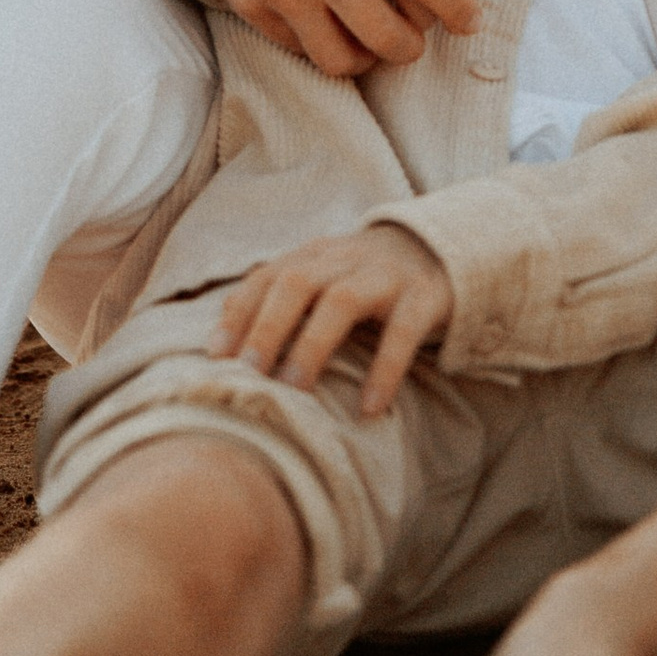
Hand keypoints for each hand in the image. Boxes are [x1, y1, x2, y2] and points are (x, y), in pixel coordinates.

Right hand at [150, 0, 493, 80]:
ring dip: (370, 58)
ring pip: (345, 60)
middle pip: (391, 38)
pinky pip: (302, 50)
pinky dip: (326, 46)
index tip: (470, 18)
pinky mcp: (250, 6)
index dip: (460, 8)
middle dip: (417, 46)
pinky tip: (332, 26)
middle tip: (419, 36)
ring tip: (375, 41)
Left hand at [213, 223, 453, 415]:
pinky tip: (370, 406)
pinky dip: (384, 369)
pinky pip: (402, 332)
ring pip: (342, 301)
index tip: (216, 356)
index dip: (239, 314)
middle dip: (267, 327)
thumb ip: (276, 299)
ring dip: (313, 344)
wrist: (439, 249)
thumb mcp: (321, 278)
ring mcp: (384, 276)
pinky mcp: (424, 297)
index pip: (266, 278)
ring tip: (295, 388)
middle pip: (296, 283)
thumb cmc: (362, 278)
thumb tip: (219, 339)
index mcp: (312, 257)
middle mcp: (343, 260)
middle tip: (249, 373)